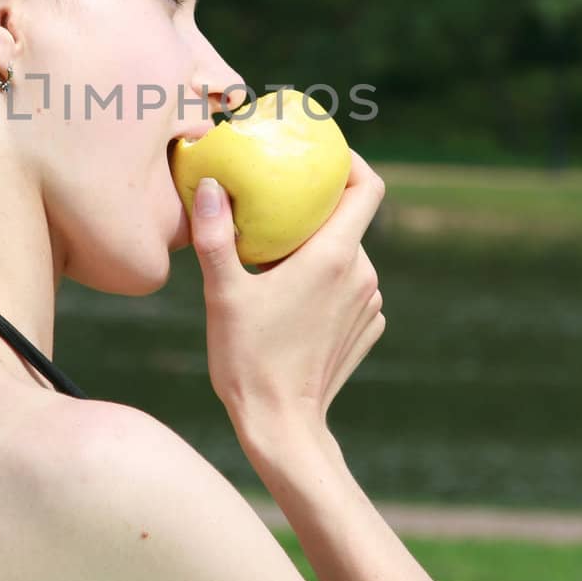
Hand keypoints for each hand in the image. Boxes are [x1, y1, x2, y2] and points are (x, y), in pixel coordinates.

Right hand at [189, 148, 387, 438]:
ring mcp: (369, 304)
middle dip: (315, 211)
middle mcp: (361, 275)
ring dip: (318, 250)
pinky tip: (291, 300)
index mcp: (333, 257)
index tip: (322, 154)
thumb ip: (215, 236)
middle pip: (349, 221)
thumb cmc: (248, 360)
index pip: (367, 188)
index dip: (352, 162)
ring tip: (275, 259)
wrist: (282, 427)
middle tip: (273, 209)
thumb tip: (212, 185)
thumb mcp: (223, 294)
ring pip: (347, 255)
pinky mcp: (366, 328)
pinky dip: (327, 282)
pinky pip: (350, 288)